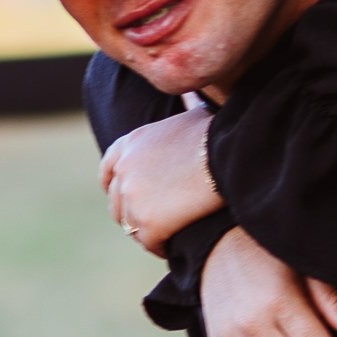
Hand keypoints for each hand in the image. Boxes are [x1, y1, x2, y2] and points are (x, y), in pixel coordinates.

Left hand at [100, 110, 219, 252]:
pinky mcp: (147, 223)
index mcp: (128, 145)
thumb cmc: (219, 135)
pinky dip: (159, 246)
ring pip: (131, 226)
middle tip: (154, 222)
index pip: (108, 172)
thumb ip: (183, 108)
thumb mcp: (193, 115)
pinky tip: (171, 247)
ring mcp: (132, 198)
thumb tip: (193, 90)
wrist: (229, 157)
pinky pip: (149, 242)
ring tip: (165, 237)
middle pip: (117, 204)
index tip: (129, 198)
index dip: (117, 188)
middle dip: (133, 214)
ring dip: (146, 233)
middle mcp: (123, 170)